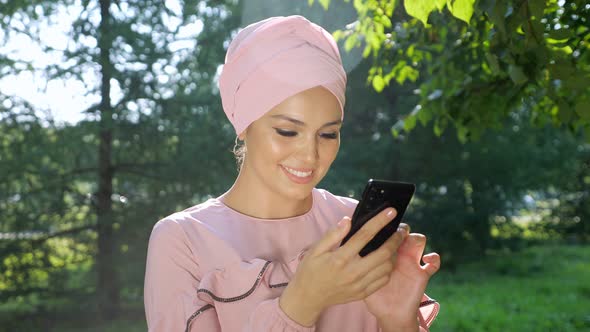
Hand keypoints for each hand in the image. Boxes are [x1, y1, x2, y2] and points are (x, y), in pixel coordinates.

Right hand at [279, 208, 406, 325]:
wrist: (308, 297)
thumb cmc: (311, 270)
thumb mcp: (315, 250)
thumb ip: (332, 234)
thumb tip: (348, 220)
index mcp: (340, 258)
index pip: (365, 235)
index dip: (380, 221)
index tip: (391, 212)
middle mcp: (353, 272)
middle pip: (383, 252)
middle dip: (396, 238)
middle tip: (401, 230)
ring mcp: (360, 285)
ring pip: (387, 267)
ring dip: (395, 253)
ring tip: (395, 244)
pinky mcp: (363, 293)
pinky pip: (383, 280)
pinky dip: (389, 268)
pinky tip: (387, 260)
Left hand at [364, 224, 439, 329]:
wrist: (389, 312)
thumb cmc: (372, 292)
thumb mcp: (359, 275)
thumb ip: (354, 257)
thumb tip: (347, 227)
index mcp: (382, 250)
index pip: (384, 231)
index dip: (385, 225)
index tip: (384, 222)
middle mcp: (398, 253)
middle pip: (403, 231)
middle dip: (402, 229)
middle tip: (398, 232)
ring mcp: (411, 262)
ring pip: (418, 241)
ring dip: (416, 238)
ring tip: (411, 241)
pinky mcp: (422, 274)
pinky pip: (433, 263)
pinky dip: (434, 259)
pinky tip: (427, 260)